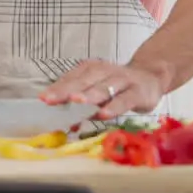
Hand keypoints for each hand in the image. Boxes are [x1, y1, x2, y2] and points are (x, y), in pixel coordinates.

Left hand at [39, 59, 165, 120]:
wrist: (150, 76)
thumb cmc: (118, 86)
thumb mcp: (98, 91)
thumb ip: (82, 106)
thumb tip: (66, 124)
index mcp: (91, 69)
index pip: (71, 78)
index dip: (57, 88)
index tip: (42, 99)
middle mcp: (104, 71)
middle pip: (83, 81)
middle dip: (66, 91)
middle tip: (51, 100)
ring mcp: (122, 80)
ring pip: (103, 87)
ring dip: (89, 95)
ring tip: (75, 103)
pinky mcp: (138, 92)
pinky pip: (124, 99)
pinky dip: (114, 106)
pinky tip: (103, 114)